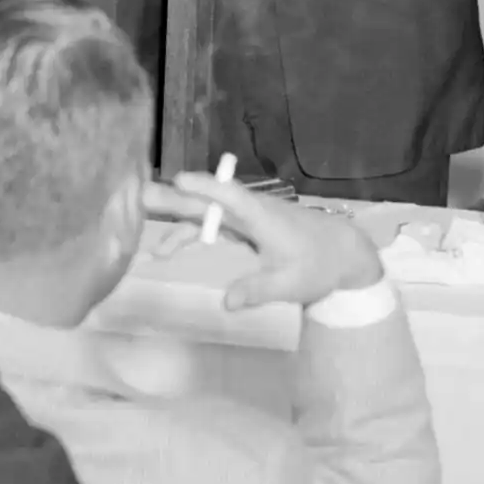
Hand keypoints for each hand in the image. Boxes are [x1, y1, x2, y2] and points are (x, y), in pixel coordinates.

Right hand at [143, 175, 382, 311]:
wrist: (342, 252)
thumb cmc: (319, 264)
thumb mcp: (291, 283)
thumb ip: (258, 290)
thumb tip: (226, 302)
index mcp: (263, 217)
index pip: (232, 196)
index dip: (206, 188)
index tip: (179, 180)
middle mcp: (250, 211)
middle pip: (209, 202)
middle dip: (175, 199)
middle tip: (141, 194)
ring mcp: (247, 218)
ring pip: (206, 214)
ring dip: (176, 216)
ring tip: (142, 221)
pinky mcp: (246, 227)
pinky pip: (213, 224)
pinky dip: (190, 232)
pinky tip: (168, 248)